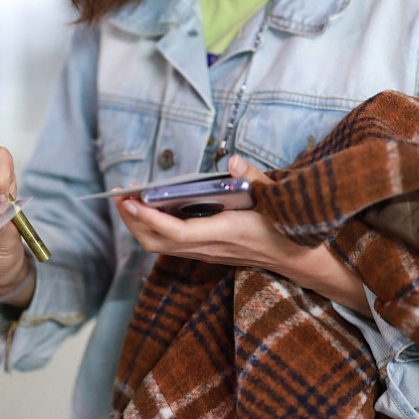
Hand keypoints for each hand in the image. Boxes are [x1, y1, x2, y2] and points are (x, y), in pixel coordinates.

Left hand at [116, 155, 368, 314]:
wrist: (299, 258)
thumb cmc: (289, 225)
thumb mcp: (280, 197)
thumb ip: (256, 178)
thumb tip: (235, 160)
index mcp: (227, 232)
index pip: (178, 231)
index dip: (149, 218)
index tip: (130, 202)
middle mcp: (212, 247)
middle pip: (159, 243)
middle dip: (133, 222)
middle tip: (119, 196)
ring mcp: (207, 253)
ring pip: (162, 246)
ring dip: (140, 226)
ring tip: (128, 201)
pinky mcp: (206, 252)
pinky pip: (171, 244)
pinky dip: (154, 228)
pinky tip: (150, 210)